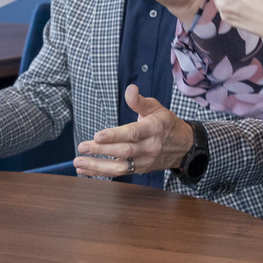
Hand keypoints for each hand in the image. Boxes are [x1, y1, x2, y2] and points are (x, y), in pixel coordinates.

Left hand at [73, 85, 193, 178]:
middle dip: (101, 150)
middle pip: (124, 151)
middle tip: (82, 147)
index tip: (98, 135)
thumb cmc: (165, 124)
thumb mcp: (156, 108)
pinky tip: (84, 170)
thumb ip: (139, 101)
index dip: (115, 135)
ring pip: (120, 167)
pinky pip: (120, 173)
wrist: (184, 147)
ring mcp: (145, 161)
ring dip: (97, 167)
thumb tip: (130, 89)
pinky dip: (101, 173)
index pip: (133, 133)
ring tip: (78, 163)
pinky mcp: (140, 170)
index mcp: (154, 129)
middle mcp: (149, 147)